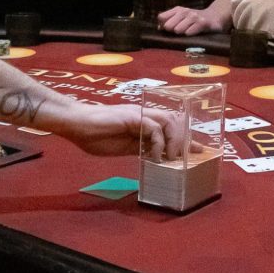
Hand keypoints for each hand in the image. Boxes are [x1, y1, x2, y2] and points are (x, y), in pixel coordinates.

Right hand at [57, 103, 187, 159]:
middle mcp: (144, 115)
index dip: (185, 139)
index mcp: (142, 122)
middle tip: (189, 157)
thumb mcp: (121, 146)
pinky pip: (153, 127)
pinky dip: (158, 142)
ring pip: (168, 121)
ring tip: (171, 158)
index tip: (198, 152)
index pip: (170, 127)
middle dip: (186, 139)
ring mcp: (138, 114)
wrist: (75, 123)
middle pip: (175, 121)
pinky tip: (155, 156)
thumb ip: (138, 148)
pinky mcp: (132, 117)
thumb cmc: (93, 135)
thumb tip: (155, 157)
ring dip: (174, 141)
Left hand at [157, 5, 228, 35]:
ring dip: (182, 34)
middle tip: (180, 32)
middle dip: (172, 32)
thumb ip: (169, 21)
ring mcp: (194, 16)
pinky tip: (194, 34)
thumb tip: (159, 28)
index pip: (161, 17)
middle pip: (168, 25)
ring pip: (177, 30)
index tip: (169, 30)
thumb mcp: (181, 17)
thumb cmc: (194, 20)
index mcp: (178, 10)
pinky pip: (189, 33)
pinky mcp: (202, 23)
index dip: (163, 26)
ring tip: (188, 32)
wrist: (214, 17)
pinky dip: (190, 36)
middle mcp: (185, 11)